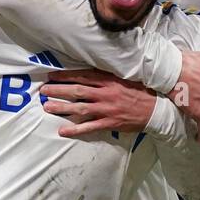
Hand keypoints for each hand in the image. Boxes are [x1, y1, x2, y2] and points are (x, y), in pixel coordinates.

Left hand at [41, 68, 156, 137]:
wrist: (156, 109)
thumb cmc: (141, 91)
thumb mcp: (125, 76)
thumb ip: (108, 74)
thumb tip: (91, 70)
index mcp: (108, 80)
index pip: (82, 75)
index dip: (65, 76)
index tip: (51, 75)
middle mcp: (105, 93)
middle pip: (77, 90)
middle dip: (58, 90)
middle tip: (43, 91)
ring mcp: (106, 109)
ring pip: (80, 108)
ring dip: (62, 108)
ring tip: (47, 107)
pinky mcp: (110, 123)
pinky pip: (89, 127)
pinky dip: (75, 129)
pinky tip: (63, 130)